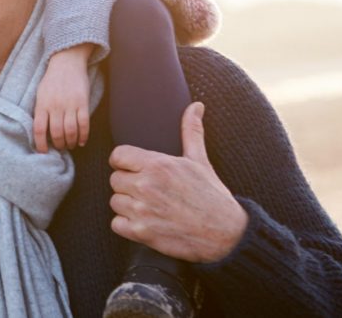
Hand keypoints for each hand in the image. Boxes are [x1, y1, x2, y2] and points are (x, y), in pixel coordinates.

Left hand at [33, 44, 91, 151]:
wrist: (67, 62)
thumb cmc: (51, 80)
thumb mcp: (40, 93)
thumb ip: (40, 110)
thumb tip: (40, 131)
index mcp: (42, 104)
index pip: (38, 129)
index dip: (40, 144)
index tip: (43, 151)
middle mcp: (55, 106)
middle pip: (56, 133)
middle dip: (58, 144)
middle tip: (60, 148)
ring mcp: (70, 104)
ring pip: (70, 131)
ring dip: (70, 142)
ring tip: (70, 145)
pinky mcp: (83, 103)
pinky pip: (84, 124)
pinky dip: (83, 136)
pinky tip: (81, 141)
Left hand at [108, 101, 248, 262]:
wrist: (227, 235)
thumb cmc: (212, 196)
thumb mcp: (200, 161)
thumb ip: (191, 131)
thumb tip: (196, 105)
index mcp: (157, 165)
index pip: (117, 156)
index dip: (126, 163)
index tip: (137, 170)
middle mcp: (146, 186)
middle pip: (115, 179)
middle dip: (129, 185)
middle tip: (149, 191)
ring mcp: (142, 210)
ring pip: (115, 202)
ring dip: (128, 205)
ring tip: (150, 207)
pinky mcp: (141, 233)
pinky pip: (116, 224)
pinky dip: (127, 225)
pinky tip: (146, 222)